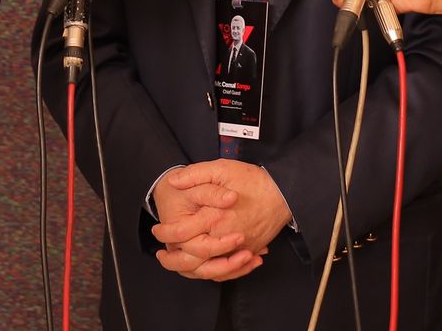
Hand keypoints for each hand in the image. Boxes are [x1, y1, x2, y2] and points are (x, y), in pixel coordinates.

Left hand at [152, 161, 289, 280]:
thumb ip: (195, 174)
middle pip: (193, 259)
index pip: (182, 233)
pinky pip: (230, 271)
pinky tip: (207, 267)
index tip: (157, 230)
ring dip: (192, 270)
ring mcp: (239, 248)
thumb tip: (173, 182)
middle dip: (173, 259)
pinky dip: (216, 273)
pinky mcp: (249, 251)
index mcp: (215, 217)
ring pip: (211, 270)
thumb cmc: (254, 180)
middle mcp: (226, 237)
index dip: (166, 233)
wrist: (284, 192)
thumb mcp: (222, 168)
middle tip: (162, 254)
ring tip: (179, 263)